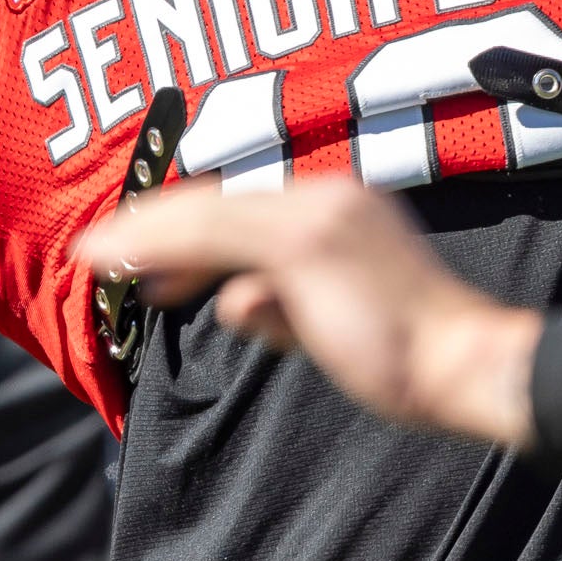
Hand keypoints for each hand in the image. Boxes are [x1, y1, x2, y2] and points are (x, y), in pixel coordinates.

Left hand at [73, 181, 543, 450]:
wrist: (465, 365)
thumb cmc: (413, 357)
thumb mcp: (334, 324)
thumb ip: (284, 308)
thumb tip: (237, 304)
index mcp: (340, 208)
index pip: (244, 210)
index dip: (184, 229)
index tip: (139, 252)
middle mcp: (326, 195)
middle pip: (217, 204)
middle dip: (153, 226)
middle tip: (101, 250)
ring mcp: (316, 213)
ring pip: (206, 216)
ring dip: (144, 234)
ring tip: (96, 254)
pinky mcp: (304, 243)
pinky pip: (214, 236)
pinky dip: (160, 245)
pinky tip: (124, 261)